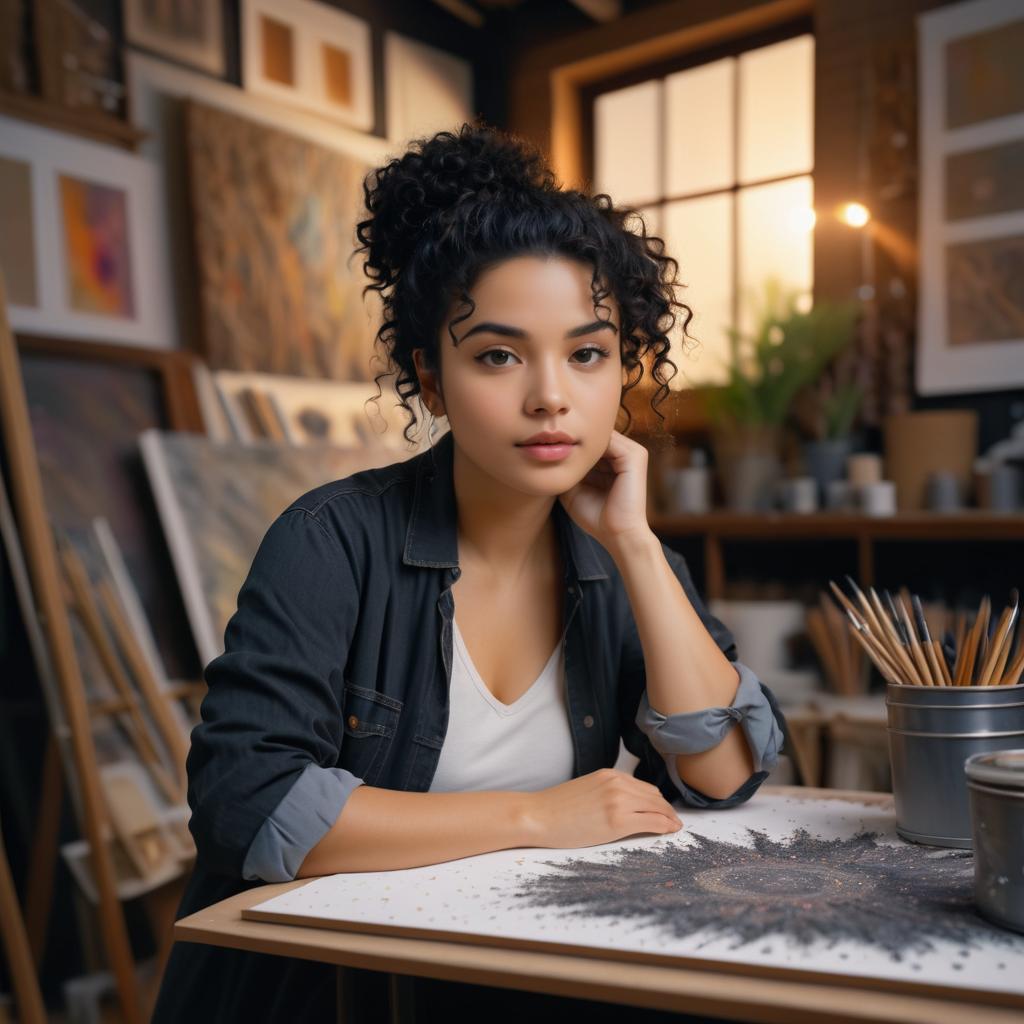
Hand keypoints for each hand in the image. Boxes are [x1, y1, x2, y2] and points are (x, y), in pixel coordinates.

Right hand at [522, 768, 682, 848]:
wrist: (538, 816)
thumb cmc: (557, 808)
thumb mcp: (587, 790)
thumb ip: (608, 792)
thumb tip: (627, 805)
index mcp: (610, 775)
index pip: (644, 787)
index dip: (658, 801)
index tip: (665, 811)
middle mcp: (617, 783)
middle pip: (655, 797)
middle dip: (667, 810)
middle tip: (674, 821)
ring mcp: (618, 801)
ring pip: (657, 808)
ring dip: (669, 818)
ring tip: (674, 827)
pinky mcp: (618, 821)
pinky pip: (651, 822)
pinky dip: (665, 826)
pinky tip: (670, 831)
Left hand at [558, 430, 650, 551]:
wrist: (617, 535)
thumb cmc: (596, 518)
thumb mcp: (574, 490)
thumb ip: (568, 469)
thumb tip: (547, 453)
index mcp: (613, 461)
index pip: (589, 442)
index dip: (568, 443)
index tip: (546, 446)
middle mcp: (624, 453)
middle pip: (594, 437)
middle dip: (572, 439)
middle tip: (548, 440)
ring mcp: (632, 452)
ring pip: (600, 436)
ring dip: (579, 440)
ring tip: (556, 444)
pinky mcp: (635, 456)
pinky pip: (608, 440)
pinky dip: (589, 445)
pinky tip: (570, 451)